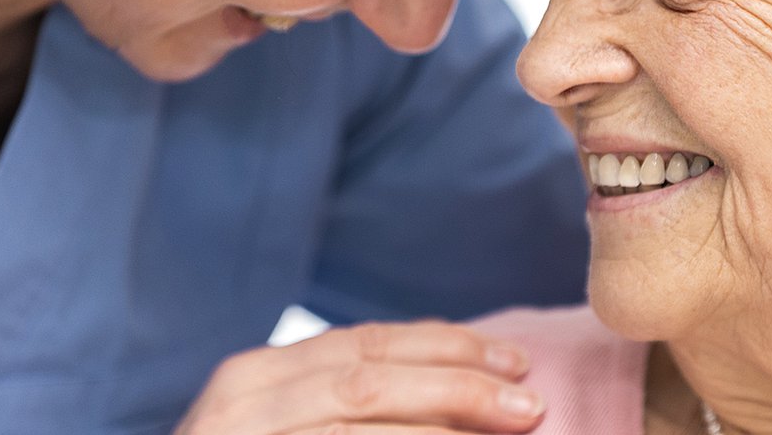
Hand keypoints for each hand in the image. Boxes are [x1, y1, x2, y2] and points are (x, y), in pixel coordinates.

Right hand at [174, 320, 545, 434]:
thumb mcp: (284, 427)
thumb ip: (345, 404)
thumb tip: (459, 396)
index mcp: (254, 376)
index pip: (362, 343)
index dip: (444, 347)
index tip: (511, 358)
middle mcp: (242, 399)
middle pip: (368, 374)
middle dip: (458, 382)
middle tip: (529, 401)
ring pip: (361, 419)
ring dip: (444, 423)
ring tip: (512, 427)